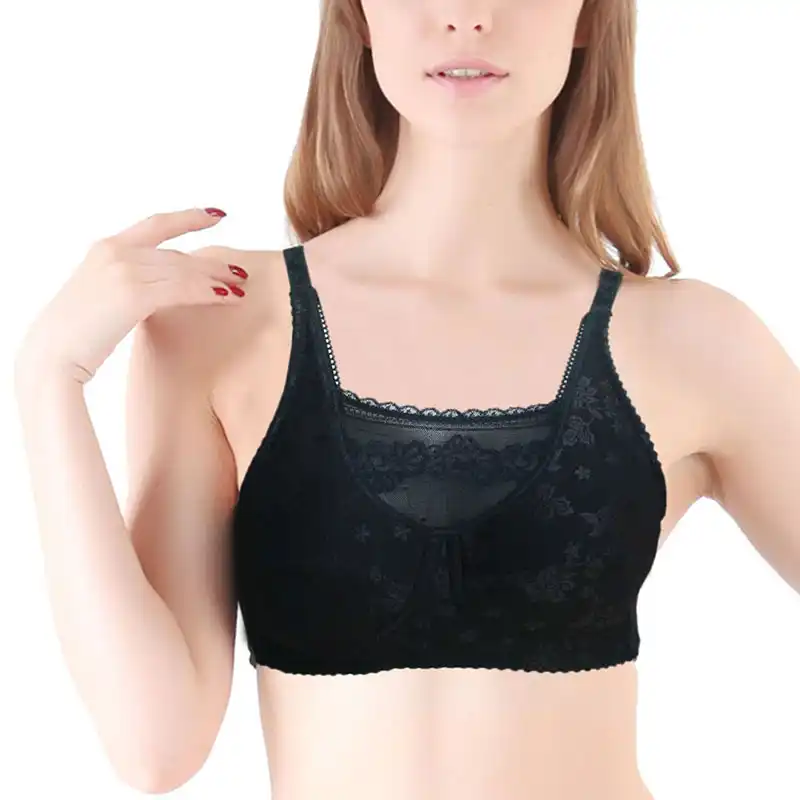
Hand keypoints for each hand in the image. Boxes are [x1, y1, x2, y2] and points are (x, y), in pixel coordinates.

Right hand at [14, 207, 247, 384]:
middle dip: (213, 263)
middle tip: (240, 271)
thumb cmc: (75, 335)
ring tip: (241, 289)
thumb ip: (127, 283)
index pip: (156, 225)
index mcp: (105, 248)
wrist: (51, 356)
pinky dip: (209, 293)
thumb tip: (156, 291)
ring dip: (217, 279)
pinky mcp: (134, 294)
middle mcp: (115, 252)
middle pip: (178, 254)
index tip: (217, 215)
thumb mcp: (99, 295)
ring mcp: (124, 270)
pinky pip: (183, 289)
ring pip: (184, 271)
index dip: (190, 218)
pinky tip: (228, 298)